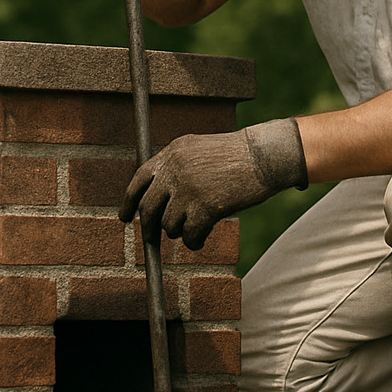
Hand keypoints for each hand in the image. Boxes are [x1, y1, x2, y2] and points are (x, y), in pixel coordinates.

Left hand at [121, 119, 307, 249]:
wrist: (266, 155)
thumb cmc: (239, 155)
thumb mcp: (201, 150)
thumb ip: (177, 167)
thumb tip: (158, 197)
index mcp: (173, 152)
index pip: (139, 178)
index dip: (128, 200)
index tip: (124, 216)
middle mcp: (176, 169)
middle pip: (148, 207)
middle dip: (148, 226)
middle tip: (150, 238)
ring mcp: (189, 188)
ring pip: (169, 224)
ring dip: (179, 231)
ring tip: (195, 228)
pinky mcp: (206, 207)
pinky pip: (190, 235)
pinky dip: (194, 241)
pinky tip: (201, 239)